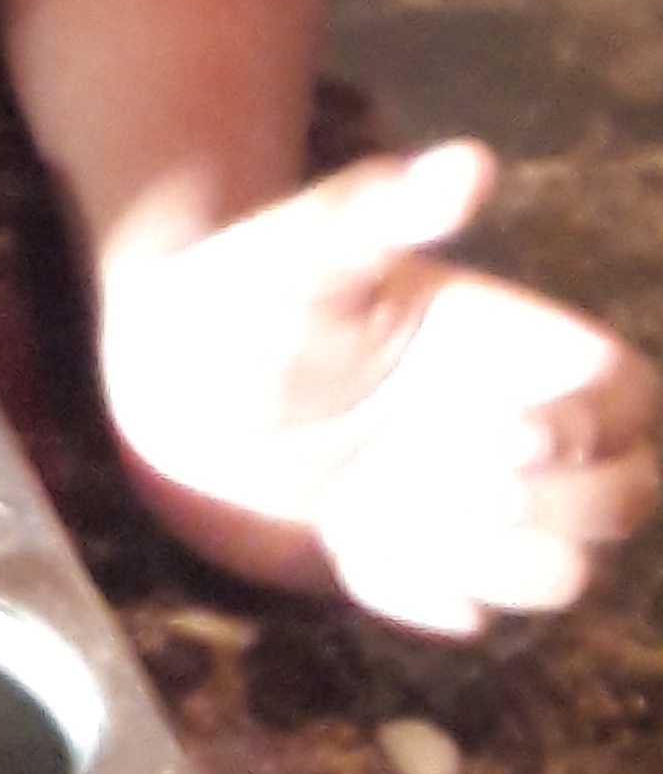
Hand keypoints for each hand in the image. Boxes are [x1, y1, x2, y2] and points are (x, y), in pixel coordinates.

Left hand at [101, 141, 659, 636]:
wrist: (158, 385)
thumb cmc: (238, 294)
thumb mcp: (300, 252)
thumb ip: (382, 215)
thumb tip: (469, 162)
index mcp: (507, 345)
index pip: (627, 397)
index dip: (587, 428)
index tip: (497, 428)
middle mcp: (509, 426)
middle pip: (627, 495)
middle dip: (554, 507)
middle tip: (443, 479)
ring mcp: (469, 504)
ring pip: (566, 570)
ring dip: (488, 560)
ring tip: (371, 512)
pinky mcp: (419, 562)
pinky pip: (471, 611)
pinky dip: (419, 594)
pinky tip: (340, 546)